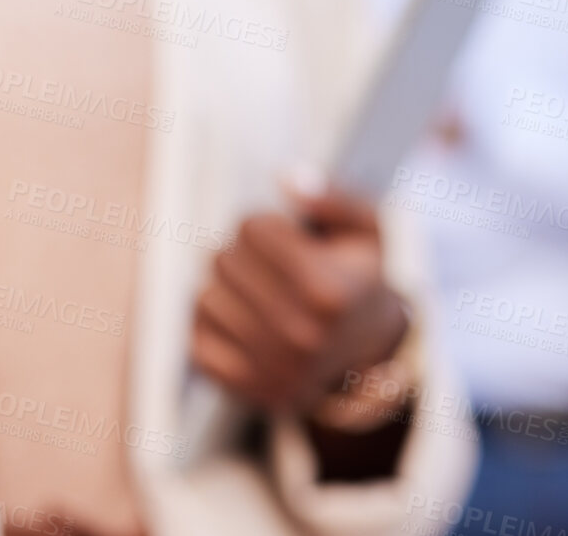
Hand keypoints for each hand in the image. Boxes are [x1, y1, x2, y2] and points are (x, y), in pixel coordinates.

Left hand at [190, 183, 408, 414]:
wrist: (371, 355)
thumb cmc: (361, 279)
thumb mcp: (368, 229)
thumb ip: (333, 197)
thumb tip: (287, 177)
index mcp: (329, 292)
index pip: (253, 228)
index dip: (268, 225)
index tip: (291, 240)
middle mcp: (300, 335)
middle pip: (224, 260)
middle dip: (243, 253)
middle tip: (272, 266)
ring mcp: (272, 368)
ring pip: (206, 297)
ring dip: (226, 287)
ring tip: (258, 292)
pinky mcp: (248, 390)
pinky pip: (195, 341)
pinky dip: (210, 324)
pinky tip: (240, 319)